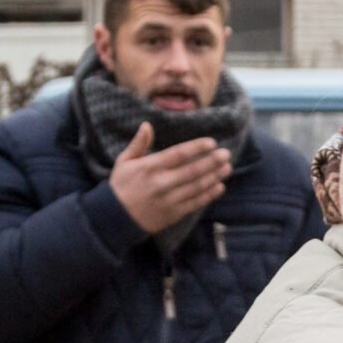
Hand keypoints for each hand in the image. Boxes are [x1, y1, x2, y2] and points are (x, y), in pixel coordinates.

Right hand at [110, 124, 230, 234]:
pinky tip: (220, 186)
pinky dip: (209, 195)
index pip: (178, 154)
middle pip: (192, 171)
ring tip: (227, 168)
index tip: (211, 143)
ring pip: (196, 187)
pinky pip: (195, 202)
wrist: (115, 218)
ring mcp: (168, 199)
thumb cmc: (121, 186)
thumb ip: (138, 144)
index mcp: (149, 167)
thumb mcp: (124, 162)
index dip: (196, 148)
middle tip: (226, 154)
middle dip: (211, 162)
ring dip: (214, 177)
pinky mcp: (173, 213)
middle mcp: (161, 183)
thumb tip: (147, 125)